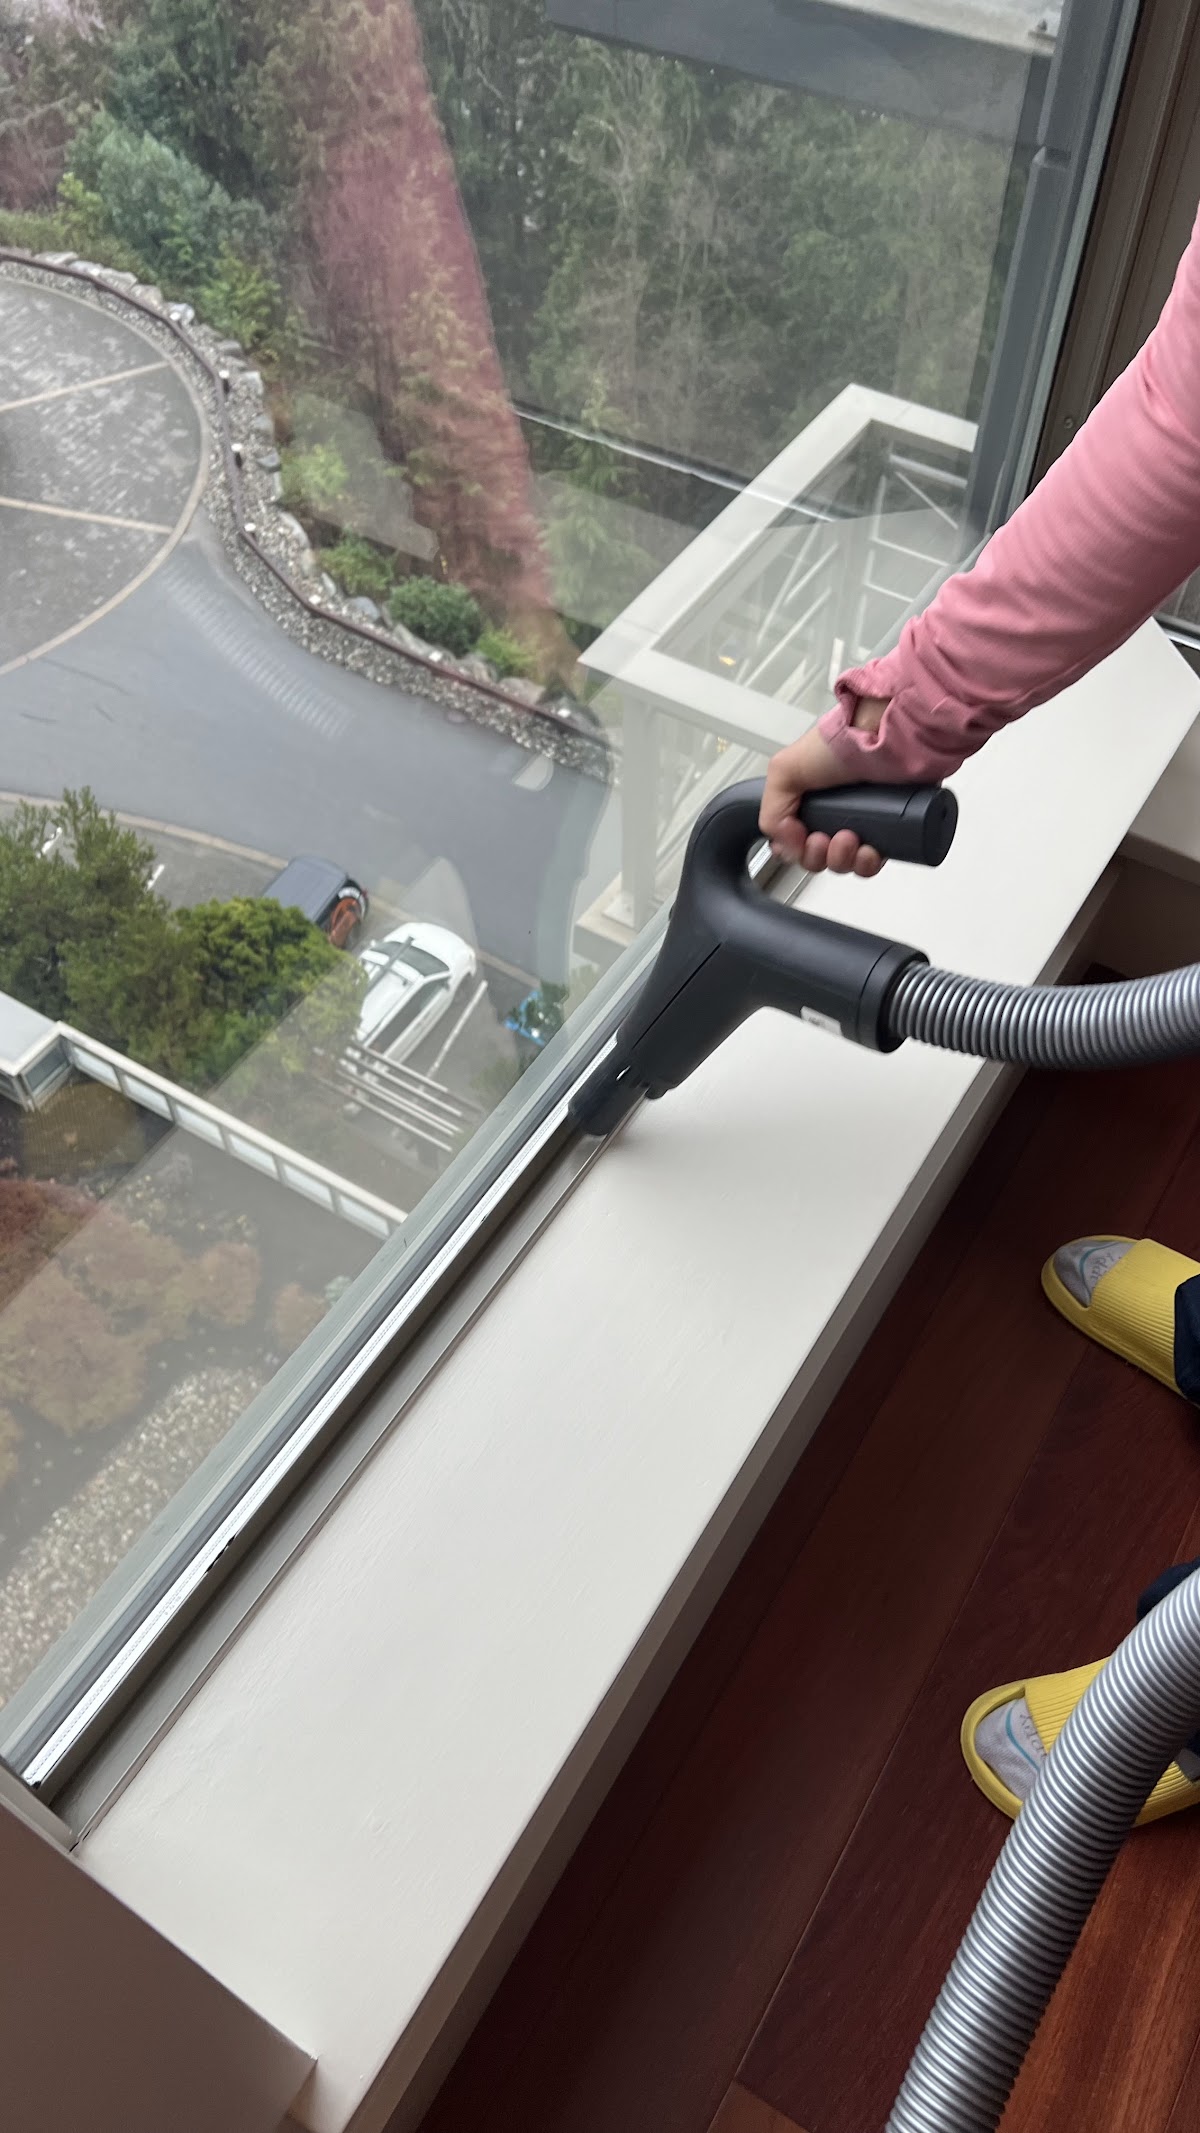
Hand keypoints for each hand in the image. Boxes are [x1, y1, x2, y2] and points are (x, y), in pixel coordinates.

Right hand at [759, 698, 888, 875]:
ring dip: (840, 859)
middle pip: (815, 858)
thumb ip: (771, 810)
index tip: (798, 837)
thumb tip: (784, 842)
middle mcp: (832, 814)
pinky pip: (870, 864)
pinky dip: (866, 863)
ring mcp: (859, 825)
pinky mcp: (886, 833)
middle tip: (823, 838)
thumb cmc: (841, 744)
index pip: (790, 842)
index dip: (791, 849)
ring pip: (842, 864)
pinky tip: (867, 849)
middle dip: (816, 855)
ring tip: (848, 837)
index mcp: (806, 801)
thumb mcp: (784, 769)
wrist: (887, 742)